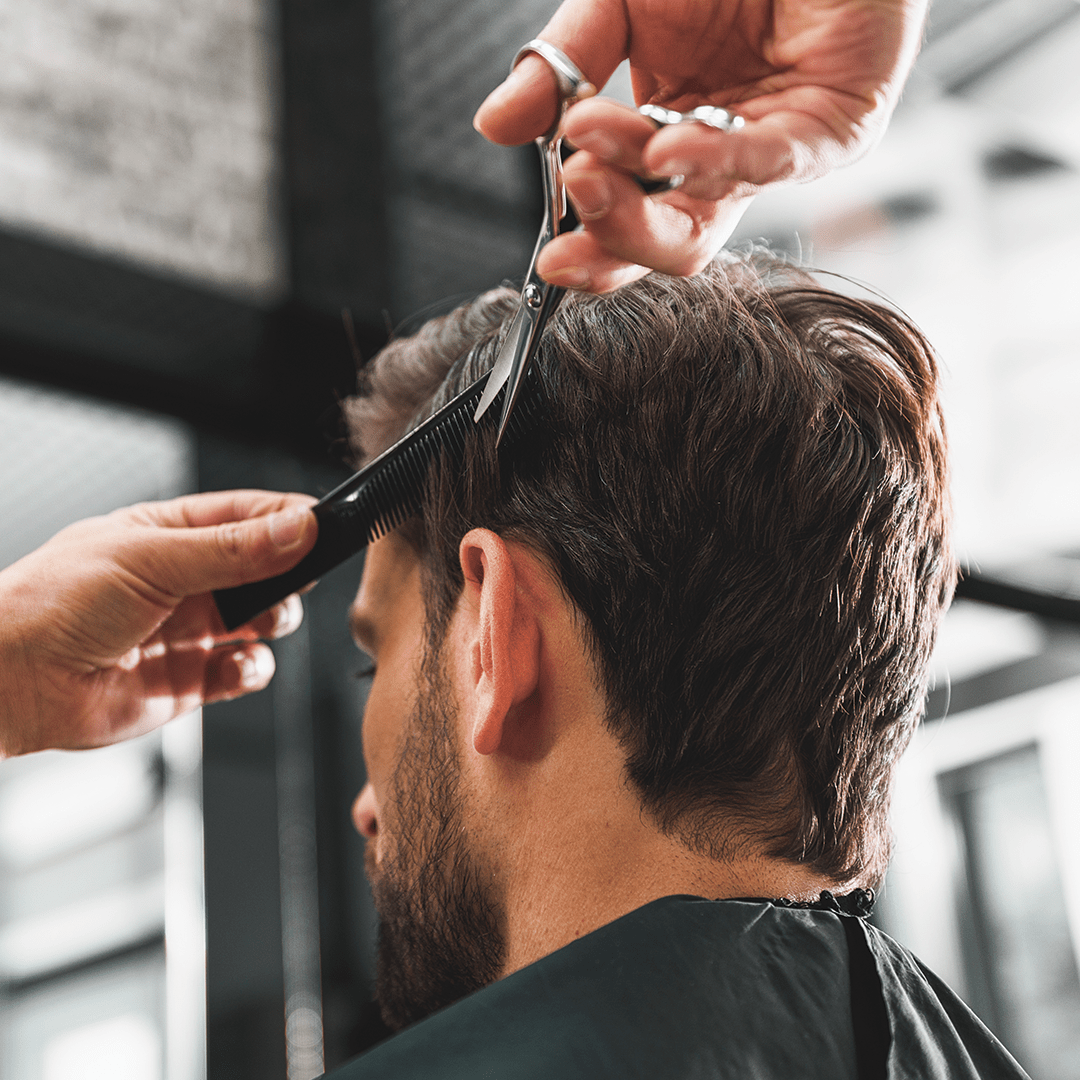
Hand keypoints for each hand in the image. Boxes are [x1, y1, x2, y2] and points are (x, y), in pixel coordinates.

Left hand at [0, 490, 317, 757]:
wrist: (10, 682)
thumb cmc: (53, 604)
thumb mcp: (153, 559)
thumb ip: (235, 549)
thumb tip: (299, 527)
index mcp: (169, 534)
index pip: (248, 515)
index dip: (289, 519)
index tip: (324, 526)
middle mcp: (183, 580)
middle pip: (264, 568)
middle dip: (288, 574)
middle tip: (298, 580)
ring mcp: (187, 631)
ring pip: (260, 620)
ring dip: (273, 621)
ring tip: (260, 624)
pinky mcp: (187, 680)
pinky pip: (242, 670)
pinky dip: (252, 668)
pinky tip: (235, 664)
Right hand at [474, 0, 927, 291]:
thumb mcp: (616, 9)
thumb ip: (558, 69)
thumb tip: (493, 126)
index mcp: (668, 141)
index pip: (629, 218)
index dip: (591, 246)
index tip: (551, 259)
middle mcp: (720, 162)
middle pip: (669, 243)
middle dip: (614, 233)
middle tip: (576, 189)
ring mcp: (775, 154)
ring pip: (709, 221)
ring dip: (644, 198)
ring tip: (594, 161)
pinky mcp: (832, 132)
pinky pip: (768, 165)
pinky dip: (710, 163)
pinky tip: (664, 150)